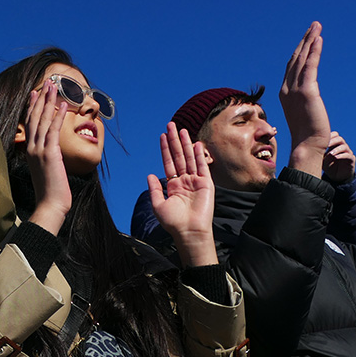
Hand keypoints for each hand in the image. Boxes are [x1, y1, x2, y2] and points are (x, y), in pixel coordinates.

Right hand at [24, 79, 71, 233]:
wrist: (49, 205)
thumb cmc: (50, 192)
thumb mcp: (45, 170)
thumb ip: (46, 158)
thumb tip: (52, 152)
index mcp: (30, 151)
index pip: (30, 124)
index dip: (32, 107)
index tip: (35, 93)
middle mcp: (32, 148)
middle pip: (34, 118)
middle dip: (40, 99)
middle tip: (46, 83)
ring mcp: (39, 150)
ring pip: (42, 120)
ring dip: (48, 102)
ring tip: (53, 86)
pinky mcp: (50, 154)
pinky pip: (53, 130)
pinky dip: (57, 116)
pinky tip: (62, 105)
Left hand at [148, 122, 217, 266]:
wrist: (189, 231)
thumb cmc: (173, 222)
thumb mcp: (158, 205)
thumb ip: (154, 189)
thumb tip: (149, 174)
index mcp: (173, 185)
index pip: (168, 162)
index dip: (165, 149)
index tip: (162, 136)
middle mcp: (184, 180)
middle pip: (178, 156)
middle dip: (174, 141)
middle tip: (170, 125)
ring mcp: (195, 181)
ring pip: (189, 158)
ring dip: (185, 144)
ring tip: (181, 130)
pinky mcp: (206, 183)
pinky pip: (202, 166)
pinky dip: (199, 155)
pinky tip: (195, 144)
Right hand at [278, 22, 328, 178]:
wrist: (307, 145)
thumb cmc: (308, 134)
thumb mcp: (303, 112)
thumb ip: (304, 100)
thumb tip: (310, 97)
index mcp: (285, 93)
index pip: (292, 66)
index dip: (300, 51)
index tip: (308, 38)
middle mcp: (287, 88)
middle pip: (296, 58)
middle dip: (305, 40)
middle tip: (314, 25)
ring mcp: (295, 89)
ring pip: (302, 58)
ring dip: (310, 40)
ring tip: (317, 26)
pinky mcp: (306, 91)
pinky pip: (310, 66)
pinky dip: (314, 51)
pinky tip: (319, 39)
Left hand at [323, 130, 355, 182]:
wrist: (337, 177)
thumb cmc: (329, 167)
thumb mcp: (322, 161)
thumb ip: (319, 154)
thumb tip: (314, 149)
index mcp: (335, 145)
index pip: (335, 135)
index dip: (330, 135)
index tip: (322, 139)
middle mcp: (342, 147)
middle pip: (340, 139)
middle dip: (333, 141)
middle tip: (327, 145)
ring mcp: (348, 152)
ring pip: (344, 146)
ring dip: (337, 149)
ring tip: (331, 154)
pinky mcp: (351, 159)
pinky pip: (348, 155)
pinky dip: (342, 156)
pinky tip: (336, 157)